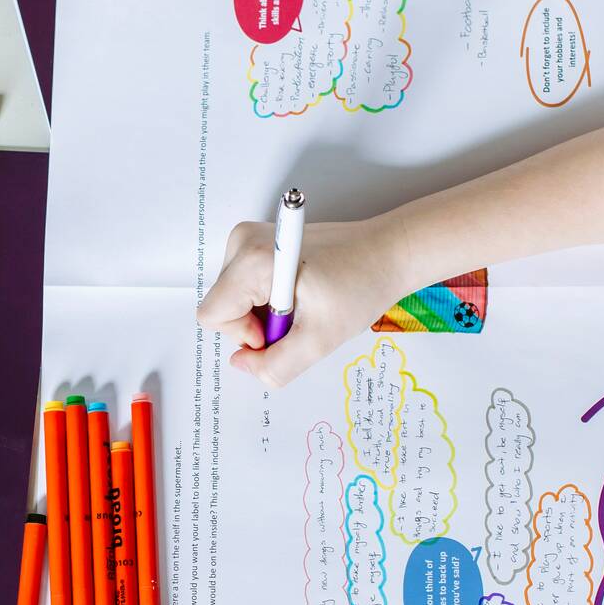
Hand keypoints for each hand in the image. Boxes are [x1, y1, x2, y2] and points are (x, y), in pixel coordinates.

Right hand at [196, 211, 409, 387]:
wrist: (390, 250)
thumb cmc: (362, 284)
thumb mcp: (320, 339)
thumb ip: (275, 365)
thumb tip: (243, 365)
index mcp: (253, 259)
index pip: (213, 315)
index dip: (244, 335)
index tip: (282, 328)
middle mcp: (243, 241)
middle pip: (222, 307)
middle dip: (257, 325)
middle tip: (300, 317)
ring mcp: (250, 239)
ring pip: (234, 300)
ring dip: (265, 314)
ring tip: (305, 303)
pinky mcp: (260, 243)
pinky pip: (246, 288)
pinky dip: (270, 301)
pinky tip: (301, 294)